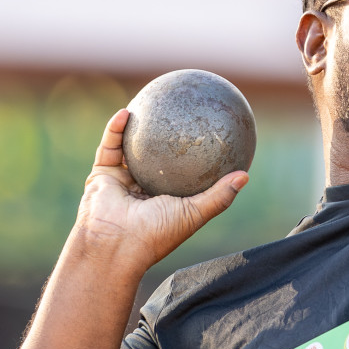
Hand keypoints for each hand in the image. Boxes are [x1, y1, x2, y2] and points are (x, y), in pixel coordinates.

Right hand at [75, 108, 247, 269]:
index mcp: (167, 200)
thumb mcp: (195, 213)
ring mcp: (123, 182)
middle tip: (179, 115)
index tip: (207, 137)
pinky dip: (116, 128)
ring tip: (151, 104)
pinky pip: (110, 145)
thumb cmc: (157, 233)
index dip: (194, 158)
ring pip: (130, 148)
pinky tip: (129, 111)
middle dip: (165, 138)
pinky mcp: (103, 174)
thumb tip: (245, 175)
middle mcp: (145, 190)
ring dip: (138, 127)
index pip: (183, 175)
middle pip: (157, 159)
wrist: (114, 244)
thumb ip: (219, 196)